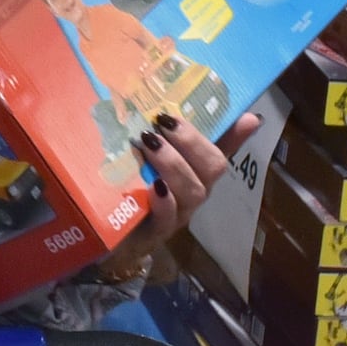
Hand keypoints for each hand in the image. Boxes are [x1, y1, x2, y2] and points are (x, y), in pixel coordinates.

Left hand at [108, 108, 259, 283]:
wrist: (101, 237)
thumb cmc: (128, 189)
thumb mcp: (141, 155)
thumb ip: (161, 133)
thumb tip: (201, 108)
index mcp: (193, 172)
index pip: (220, 149)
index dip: (235, 134)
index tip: (245, 116)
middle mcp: (191, 193)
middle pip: (212, 169)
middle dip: (191, 142)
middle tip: (162, 122)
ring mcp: (176, 215)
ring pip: (193, 191)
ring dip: (173, 164)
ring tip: (149, 143)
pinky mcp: (153, 234)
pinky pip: (168, 219)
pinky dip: (165, 202)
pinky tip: (154, 186)